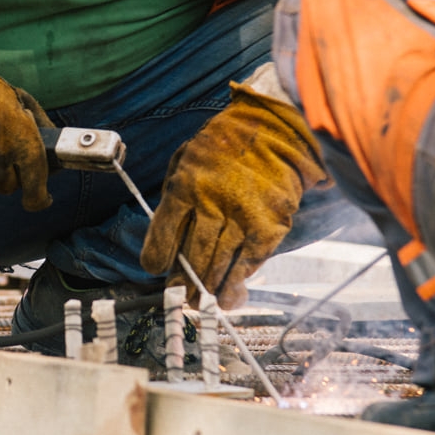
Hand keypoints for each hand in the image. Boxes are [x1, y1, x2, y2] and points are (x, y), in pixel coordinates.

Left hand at [141, 84, 326, 307]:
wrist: (278, 130)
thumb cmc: (226, 144)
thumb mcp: (186, 158)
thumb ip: (174, 196)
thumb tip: (166, 239)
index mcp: (186, 185)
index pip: (164, 235)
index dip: (156, 258)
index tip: (155, 269)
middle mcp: (213, 205)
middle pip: (191, 258)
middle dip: (181, 284)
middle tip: (178, 297)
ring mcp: (243, 218)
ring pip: (218, 267)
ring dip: (207, 291)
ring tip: (199, 303)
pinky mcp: (270, 229)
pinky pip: (248, 265)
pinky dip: (237, 283)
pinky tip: (229, 295)